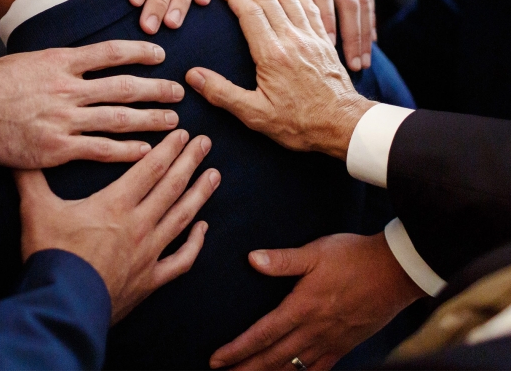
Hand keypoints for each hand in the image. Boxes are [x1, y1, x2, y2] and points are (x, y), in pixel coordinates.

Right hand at [0, 40, 185, 167]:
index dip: (140, 52)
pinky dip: (125, 150)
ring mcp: (64, 119)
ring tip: (173, 122)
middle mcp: (68, 88)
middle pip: (124, 86)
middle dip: (156, 89)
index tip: (160, 54)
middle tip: (179, 91)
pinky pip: (99, 149)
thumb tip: (76, 59)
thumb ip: (56, 62)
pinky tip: (145, 151)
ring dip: (149, 119)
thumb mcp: (26, 59)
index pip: (111, 52)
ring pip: (118, 119)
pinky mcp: (56, 148)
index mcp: (61, 61)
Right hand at [16, 129, 220, 322]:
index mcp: (116, 204)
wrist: (61, 306)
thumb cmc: (51, 256)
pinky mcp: (151, 279)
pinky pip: (181, 259)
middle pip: (171, 187)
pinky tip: (203, 228)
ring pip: (182, 217)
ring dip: (199, 194)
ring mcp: (149, 253)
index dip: (168, 149)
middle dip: (190, 161)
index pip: (149, 168)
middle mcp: (139, 224)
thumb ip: (31, 178)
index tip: (183, 133)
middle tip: (206, 143)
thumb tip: (20, 154)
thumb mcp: (36, 210)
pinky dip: (195, 243)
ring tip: (214, 175)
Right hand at [186, 0, 373, 159]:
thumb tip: (192, 76)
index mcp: (272, 54)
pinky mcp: (324, 41)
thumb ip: (222, 93)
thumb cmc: (299, 124)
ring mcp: (310, 37)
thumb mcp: (255, 115)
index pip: (248, 12)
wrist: (344, 127)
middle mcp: (291, 39)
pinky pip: (311, 7)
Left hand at [210, 233, 424, 370]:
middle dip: (245, 370)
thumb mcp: (315, 252)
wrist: (396, 272)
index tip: (216, 360)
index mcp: (303, 307)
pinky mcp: (346, 345)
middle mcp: (314, 331)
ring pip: (293, 369)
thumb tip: (251, 259)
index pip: (262, 334)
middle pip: (273, 359)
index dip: (237, 349)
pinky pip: (318, 370)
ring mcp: (331, 342)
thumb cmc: (353, 256)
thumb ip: (283, 259)